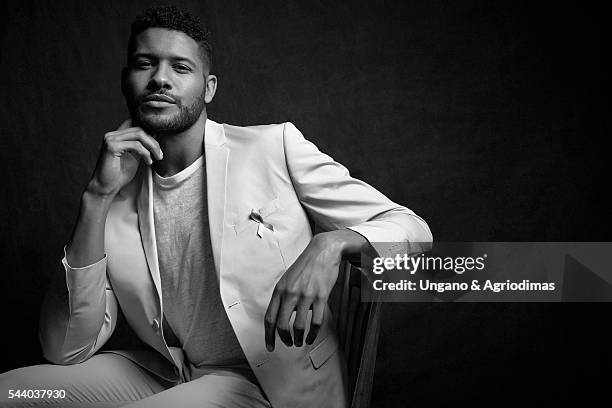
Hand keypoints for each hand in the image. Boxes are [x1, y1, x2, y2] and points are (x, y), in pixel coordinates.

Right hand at [86, 119, 163, 196]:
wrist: (106, 187)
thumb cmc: (119, 174)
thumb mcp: (135, 157)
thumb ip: (142, 146)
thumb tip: (155, 135)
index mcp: (117, 136)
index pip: (134, 123)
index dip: (149, 130)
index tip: (158, 145)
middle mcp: (112, 135)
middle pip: (139, 129)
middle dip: (154, 141)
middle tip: (160, 154)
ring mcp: (110, 139)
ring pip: (139, 134)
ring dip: (152, 146)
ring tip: (157, 157)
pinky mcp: (111, 147)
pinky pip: (135, 145)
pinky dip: (145, 153)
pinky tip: (148, 162)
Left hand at [264, 232, 347, 350]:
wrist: (322, 252)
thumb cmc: (305, 266)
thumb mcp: (287, 278)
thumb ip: (282, 296)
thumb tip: (279, 316)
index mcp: (279, 290)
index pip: (269, 318)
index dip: (268, 335)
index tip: (270, 346)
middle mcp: (290, 293)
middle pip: (282, 325)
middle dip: (284, 339)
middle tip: (288, 344)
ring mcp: (306, 295)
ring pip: (299, 326)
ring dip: (299, 339)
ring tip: (300, 342)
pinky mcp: (320, 297)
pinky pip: (316, 322)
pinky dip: (312, 334)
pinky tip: (311, 337)